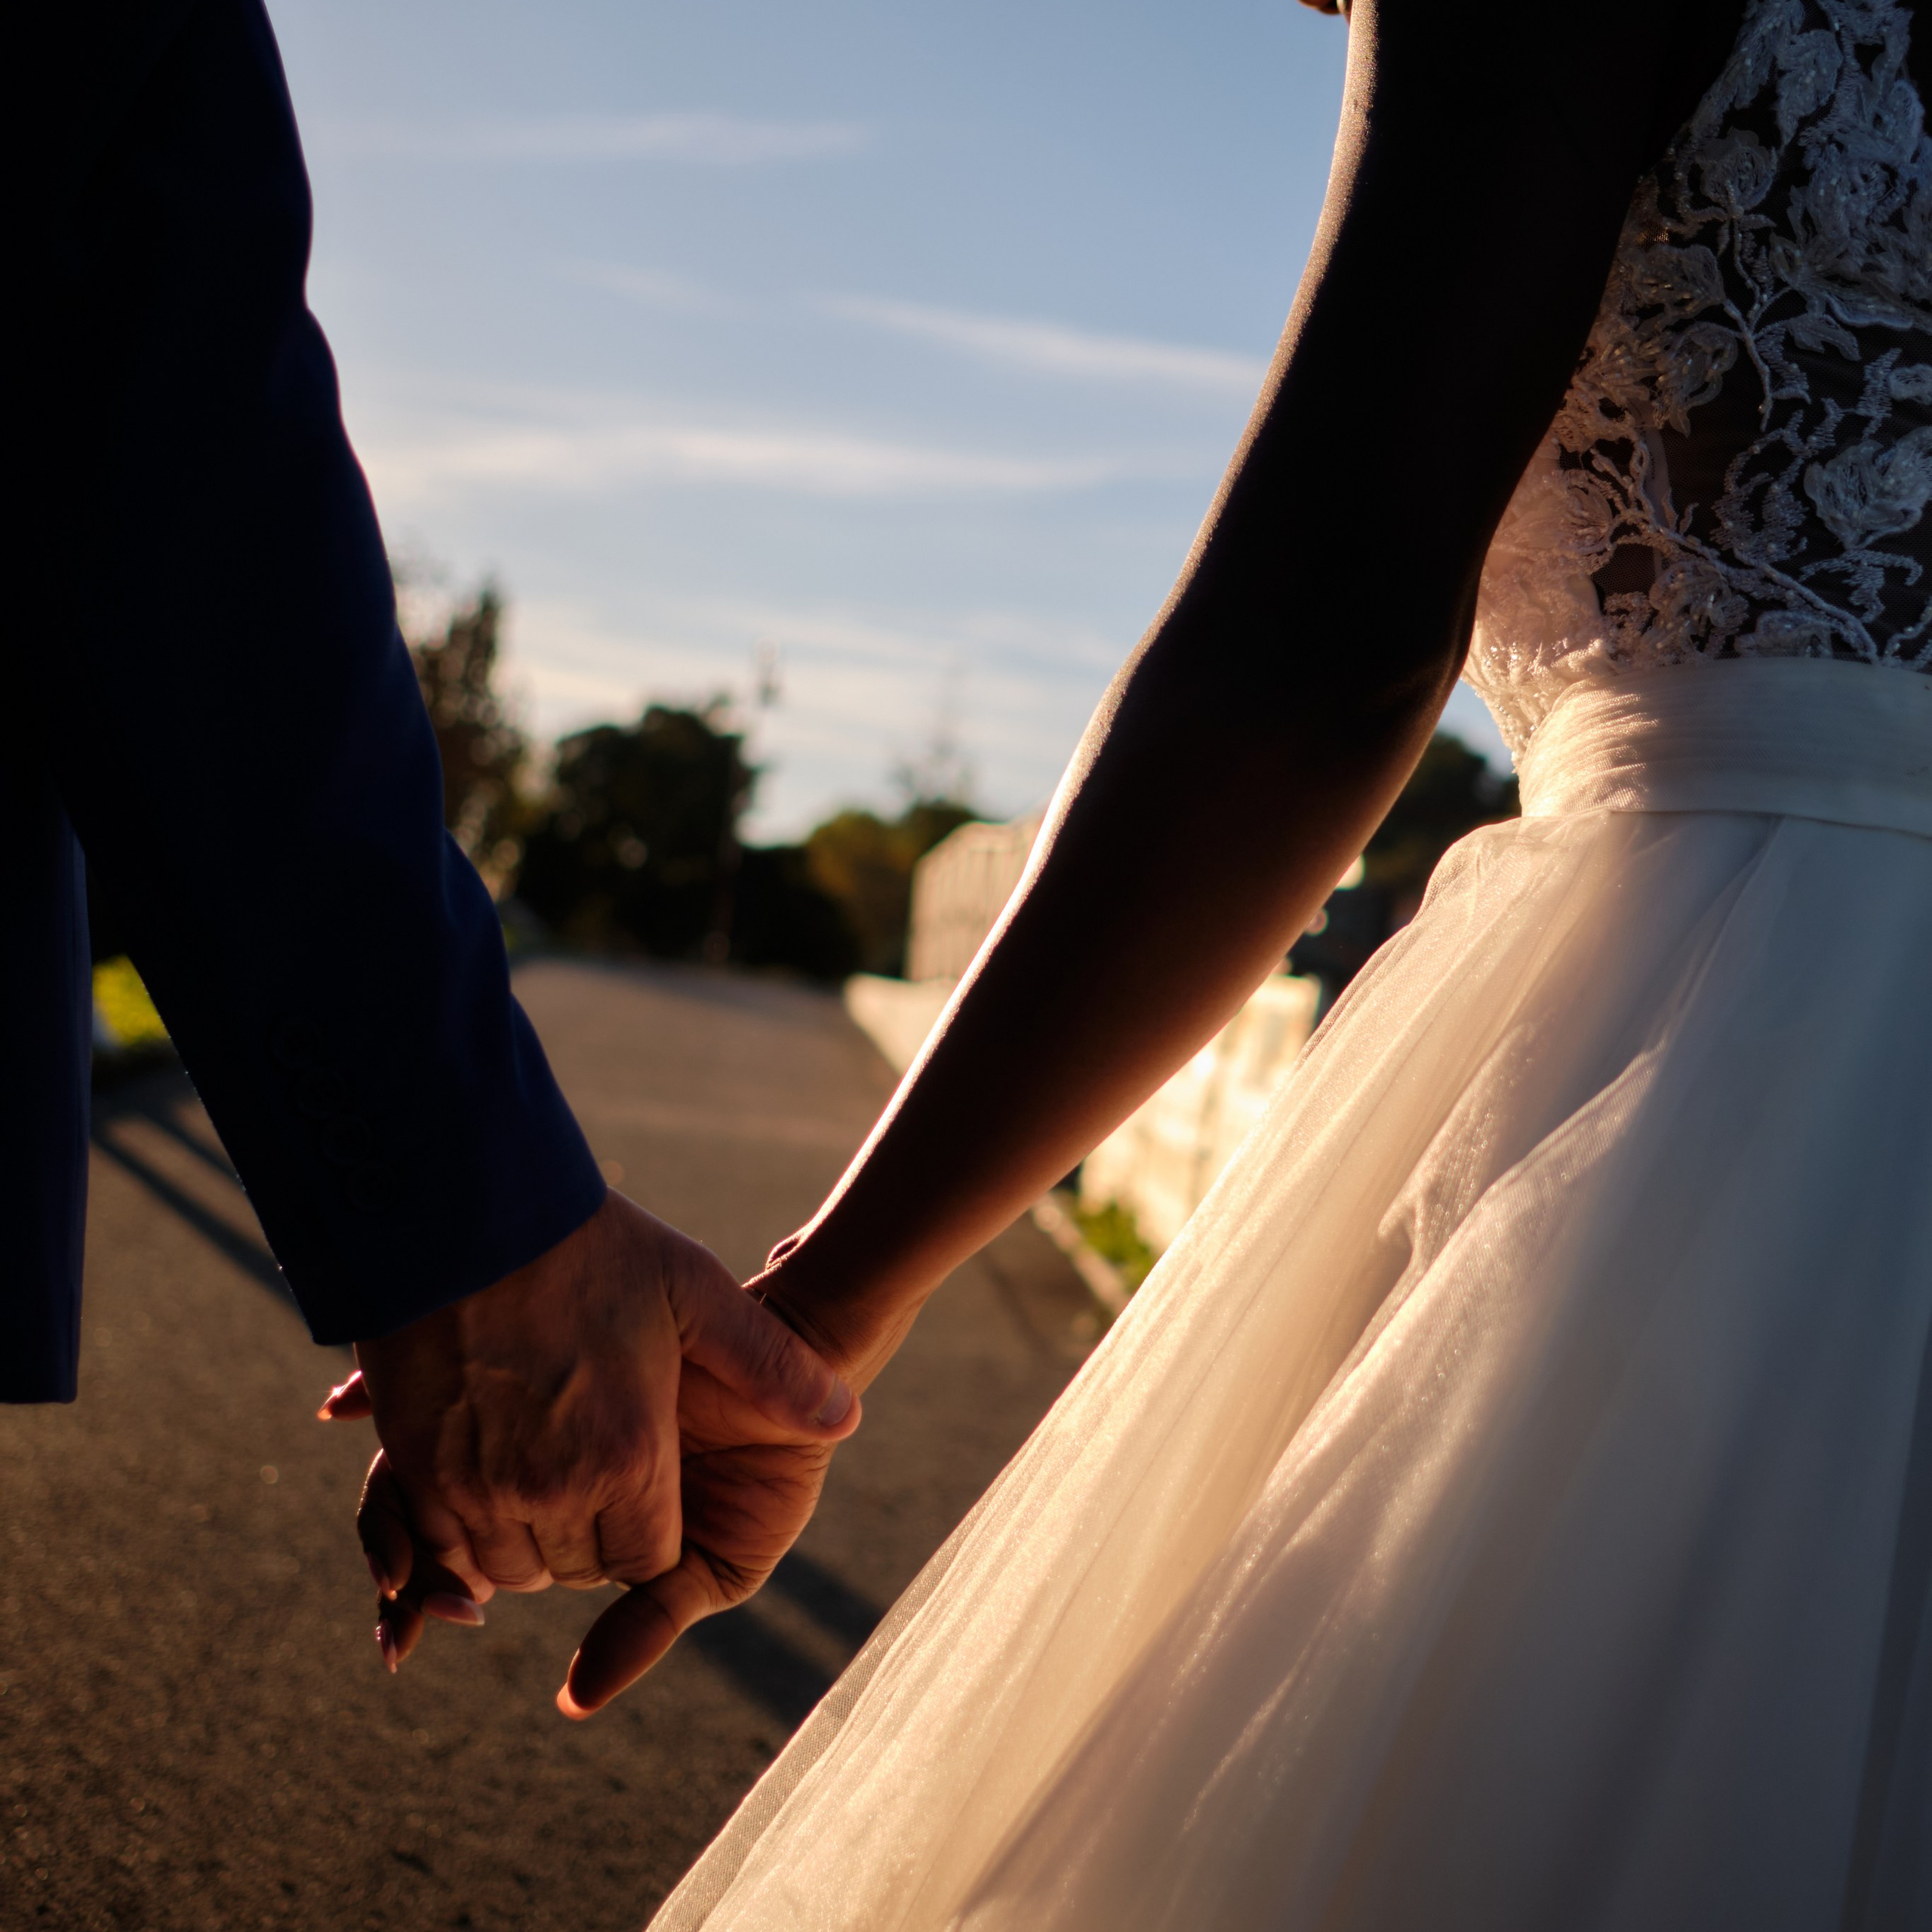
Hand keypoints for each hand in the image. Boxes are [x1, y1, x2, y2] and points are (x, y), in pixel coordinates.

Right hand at [320, 1191, 858, 1636]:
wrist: (466, 1211)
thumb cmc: (589, 1248)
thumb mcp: (696, 1294)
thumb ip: (774, 1367)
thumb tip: (847, 1419)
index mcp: (628, 1459)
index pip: (647, 1563)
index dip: (653, 1532)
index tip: (650, 1482)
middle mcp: (551, 1490)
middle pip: (578, 1570)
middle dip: (596, 1539)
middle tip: (601, 1476)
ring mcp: (477, 1486)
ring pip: (512, 1567)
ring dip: (534, 1540)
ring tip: (550, 1473)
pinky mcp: (419, 1470)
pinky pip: (448, 1546)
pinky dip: (470, 1534)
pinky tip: (493, 1480)